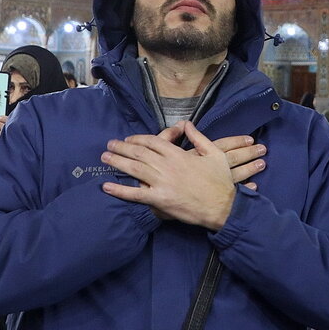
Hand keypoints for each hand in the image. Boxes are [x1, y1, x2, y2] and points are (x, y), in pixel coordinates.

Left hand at [100, 122, 238, 229]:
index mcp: (179, 154)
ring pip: (134, 169)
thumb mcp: (214, 153)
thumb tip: (187, 123)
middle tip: (109, 145)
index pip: (153, 141)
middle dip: (122, 147)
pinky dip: (120, 190)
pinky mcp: (159, 200)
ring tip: (105, 158)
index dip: (138, 139)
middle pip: (139, 153)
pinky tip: (107, 186)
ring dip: (117, 162)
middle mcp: (167, 166)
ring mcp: (161, 183)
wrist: (223, 206)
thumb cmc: (220, 180)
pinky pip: (135, 194)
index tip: (128, 139)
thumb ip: (199, 137)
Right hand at [157, 122, 266, 190]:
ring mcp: (209, 183)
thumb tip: (183, 124)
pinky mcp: (207, 197)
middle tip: (264, 151)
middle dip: (249, 155)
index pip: (221, 146)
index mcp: (198, 156)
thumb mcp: (160, 151)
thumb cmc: (156, 173)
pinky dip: (243, 189)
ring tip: (263, 165)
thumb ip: (171, 137)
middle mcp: (207, 168)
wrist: (152, 196)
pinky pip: (230, 193)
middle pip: (232, 160)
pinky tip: (255, 187)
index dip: (236, 142)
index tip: (251, 140)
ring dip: (249, 171)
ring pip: (235, 176)